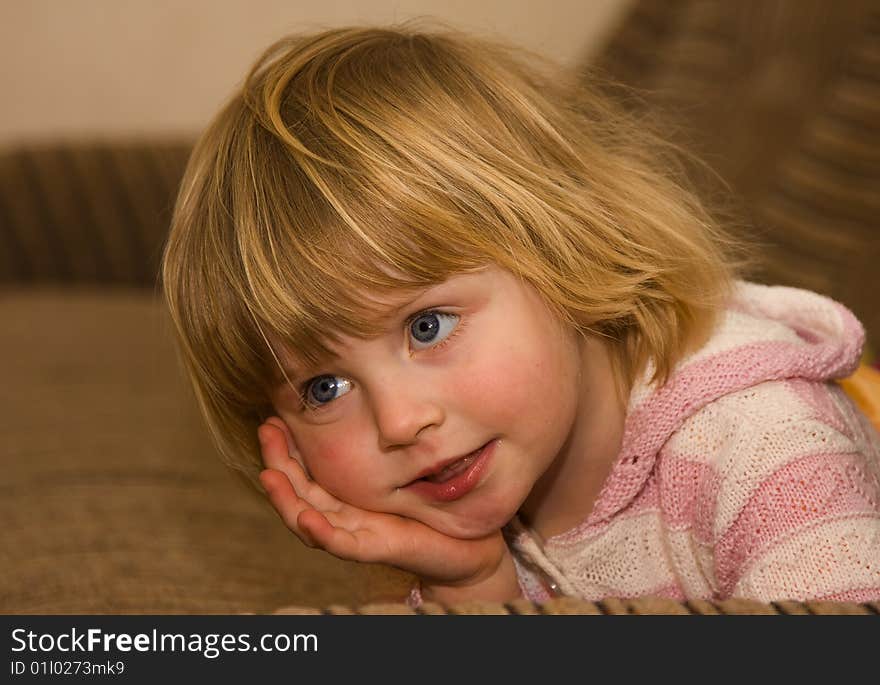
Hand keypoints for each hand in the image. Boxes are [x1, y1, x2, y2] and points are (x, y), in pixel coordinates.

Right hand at [257, 417, 518, 598]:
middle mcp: (345, 516)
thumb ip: (384, 442)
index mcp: (346, 497)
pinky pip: (343, 545)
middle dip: (278, 462)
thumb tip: (366, 395)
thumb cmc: (433, 505)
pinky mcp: (377, 549)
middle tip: (264, 429)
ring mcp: (358, 534)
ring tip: (269, 474)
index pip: (305, 471)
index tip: (273, 416)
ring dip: (286, 499)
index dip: (286, 447)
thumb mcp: (404, 466)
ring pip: (309, 520)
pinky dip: (322, 534)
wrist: (467, 547)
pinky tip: (307, 518)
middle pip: (298, 492)